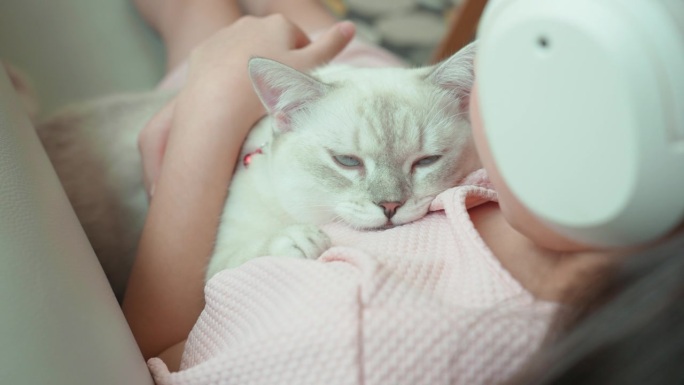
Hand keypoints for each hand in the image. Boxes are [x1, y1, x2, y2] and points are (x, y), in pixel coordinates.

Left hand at [138, 16, 354, 195]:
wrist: (220, 103)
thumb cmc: (271, 87)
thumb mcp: (309, 69)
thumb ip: (331, 46)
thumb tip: (351, 26)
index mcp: (279, 24)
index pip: (300, 43)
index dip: (302, 66)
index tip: (297, 87)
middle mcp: (250, 22)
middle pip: (272, 46)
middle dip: (276, 64)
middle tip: (276, 94)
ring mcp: (223, 35)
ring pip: (245, 53)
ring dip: (251, 68)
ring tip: (252, 96)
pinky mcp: (202, 51)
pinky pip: (221, 62)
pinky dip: (226, 74)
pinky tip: (230, 93)